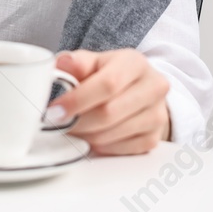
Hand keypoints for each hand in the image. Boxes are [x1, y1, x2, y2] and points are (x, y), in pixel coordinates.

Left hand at [47, 48, 170, 154]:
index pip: (107, 84)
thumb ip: (75, 62)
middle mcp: (153, 87)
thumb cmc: (108, 74)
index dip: (77, 100)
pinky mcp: (155, 137)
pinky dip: (100, 146)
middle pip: (109, 113)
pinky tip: (91, 135)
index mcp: (135, 63)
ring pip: (112, 134)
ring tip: (72, 127)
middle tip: (57, 123)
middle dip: (77, 122)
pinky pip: (120, 149)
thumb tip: (61, 65)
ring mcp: (157, 114)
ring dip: (85, 135)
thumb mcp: (92, 61)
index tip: (54, 110)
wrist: (138, 91)